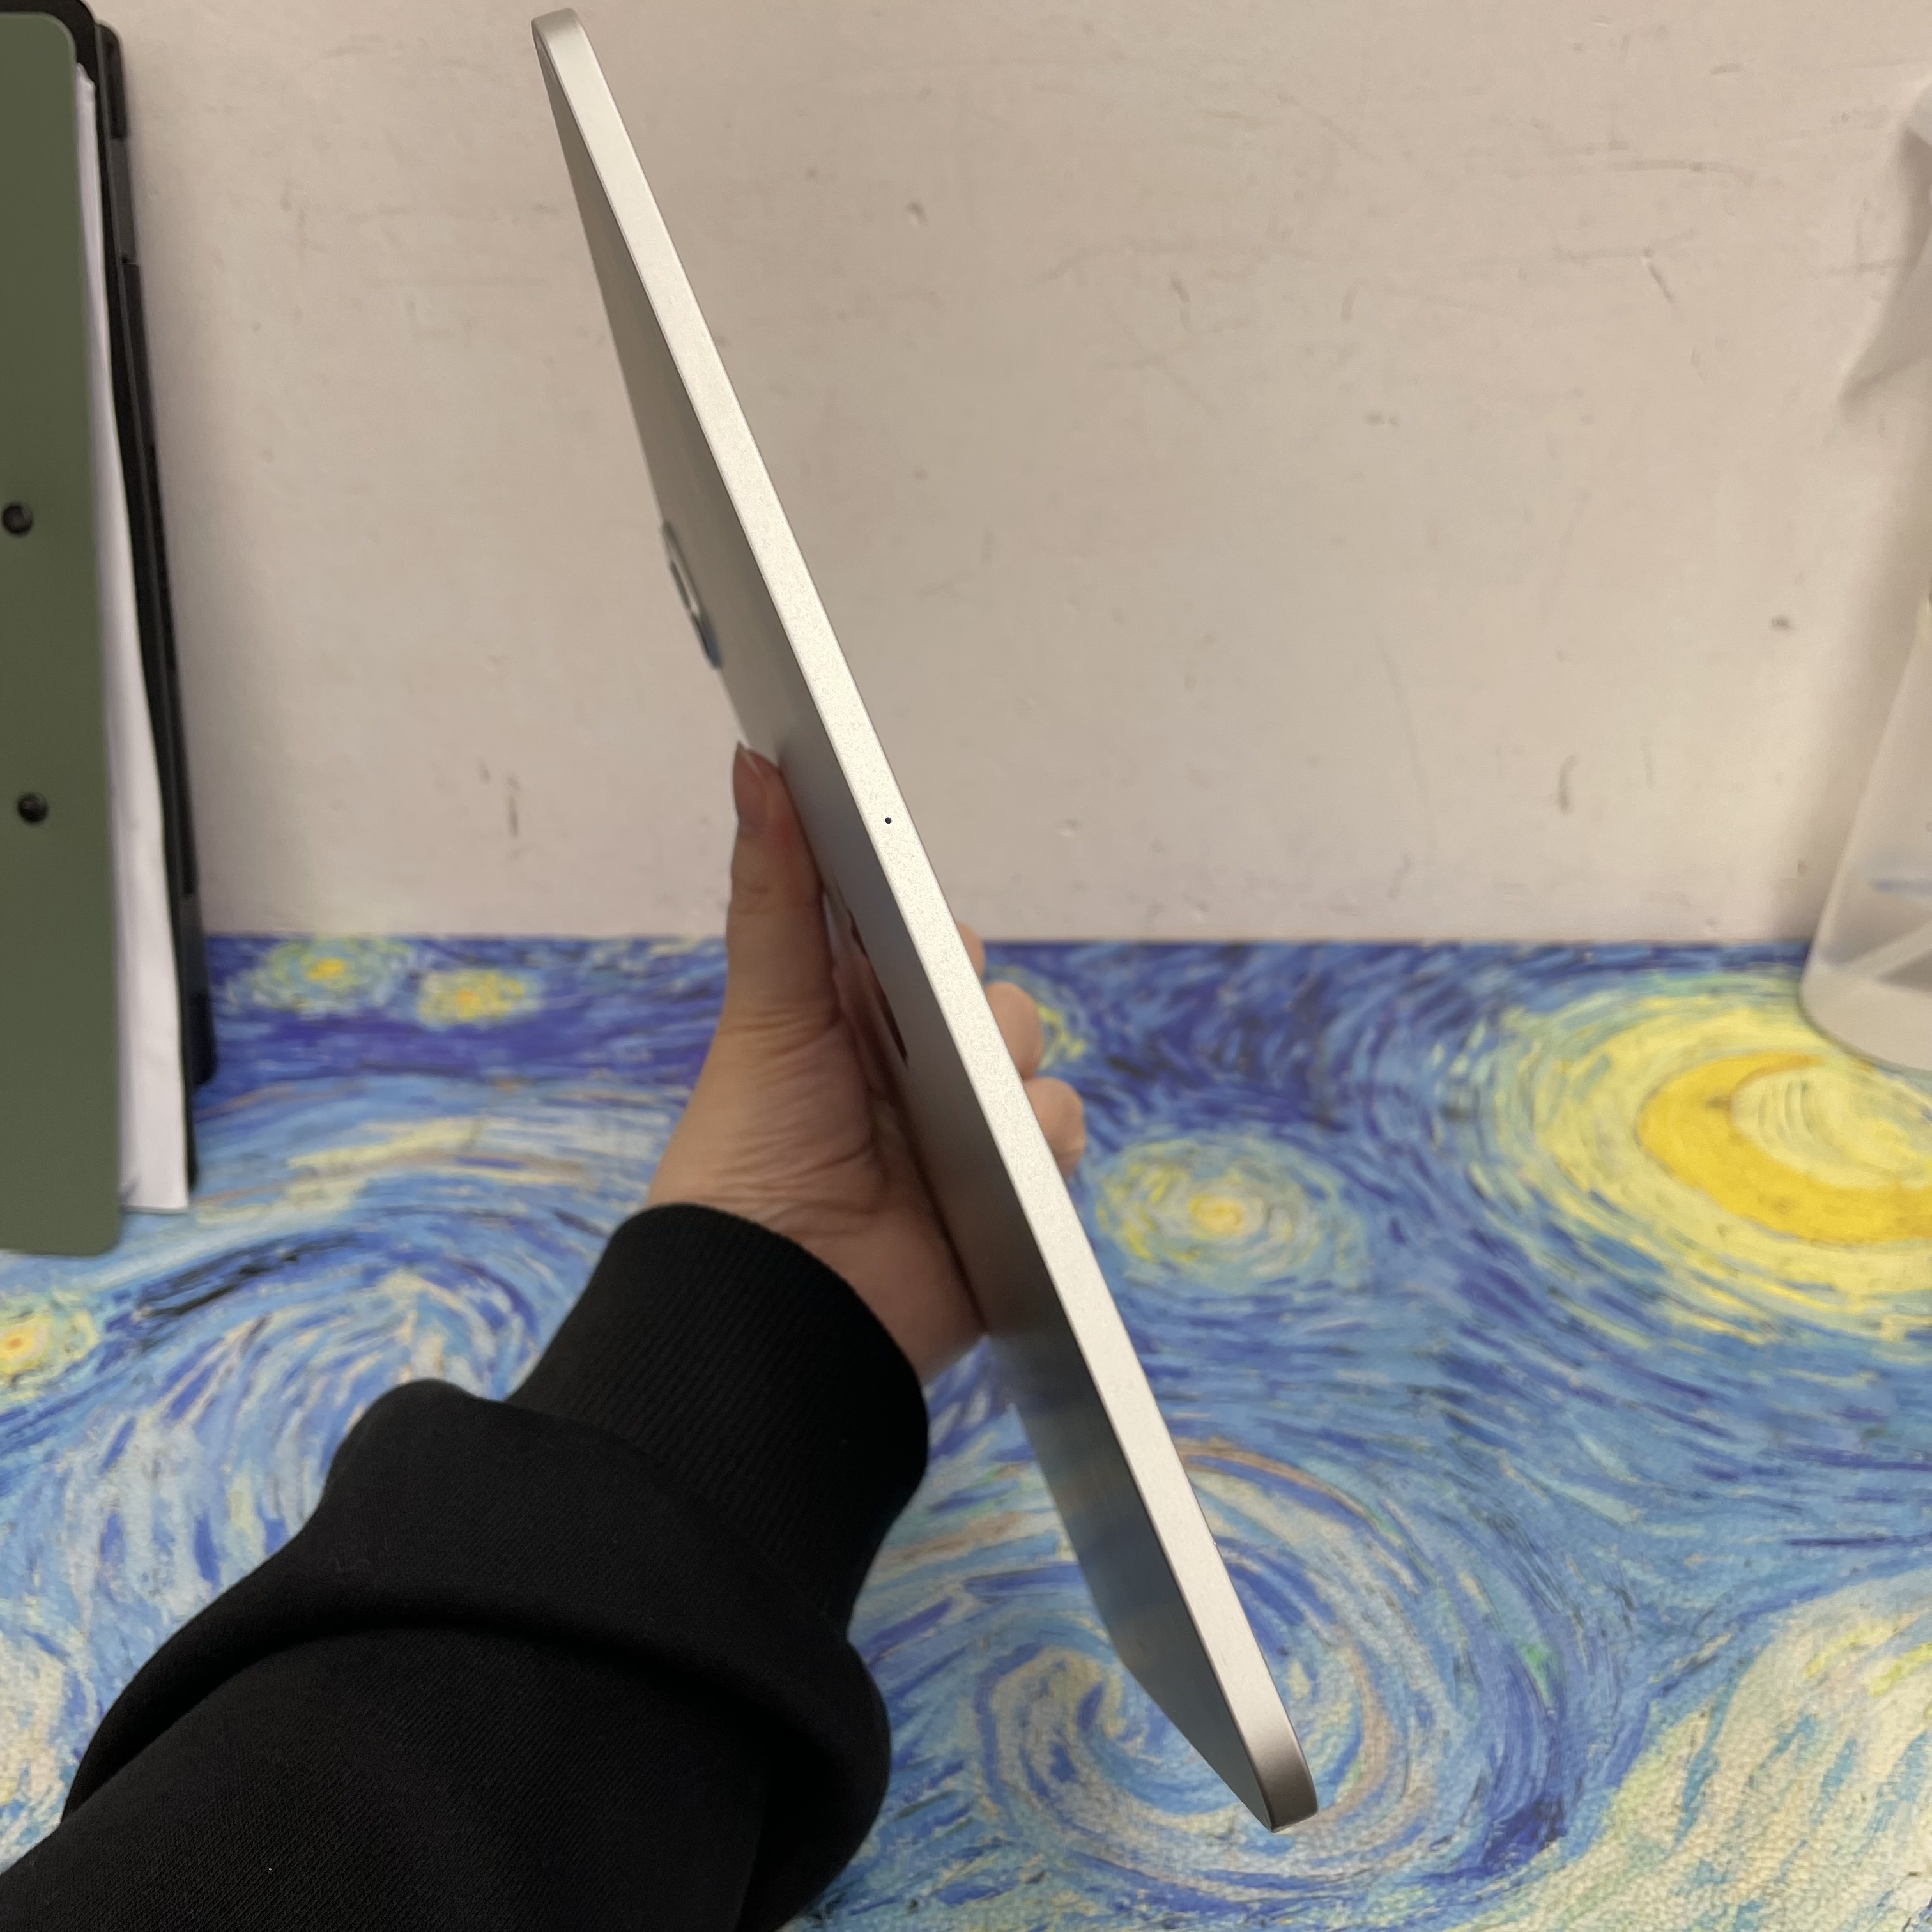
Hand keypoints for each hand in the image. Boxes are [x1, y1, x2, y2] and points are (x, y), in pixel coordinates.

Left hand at [647, 747, 1085, 1380]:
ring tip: (961, 1121)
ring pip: (1035, 1063)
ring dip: (1011, 1079)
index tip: (928, 938)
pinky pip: (1060, 1138)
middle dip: (977, 1011)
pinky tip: (998, 1172)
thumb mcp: (768, 1009)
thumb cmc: (751, 1154)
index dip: (934, 936)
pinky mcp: (1006, 1199)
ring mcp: (964, 1137)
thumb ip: (776, 889)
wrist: (778, 1308)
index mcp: (856, 1020)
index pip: (926, 945)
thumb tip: (755, 760)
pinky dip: (1041, 1146)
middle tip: (935, 1043)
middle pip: (992, 1000)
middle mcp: (915, 1073)